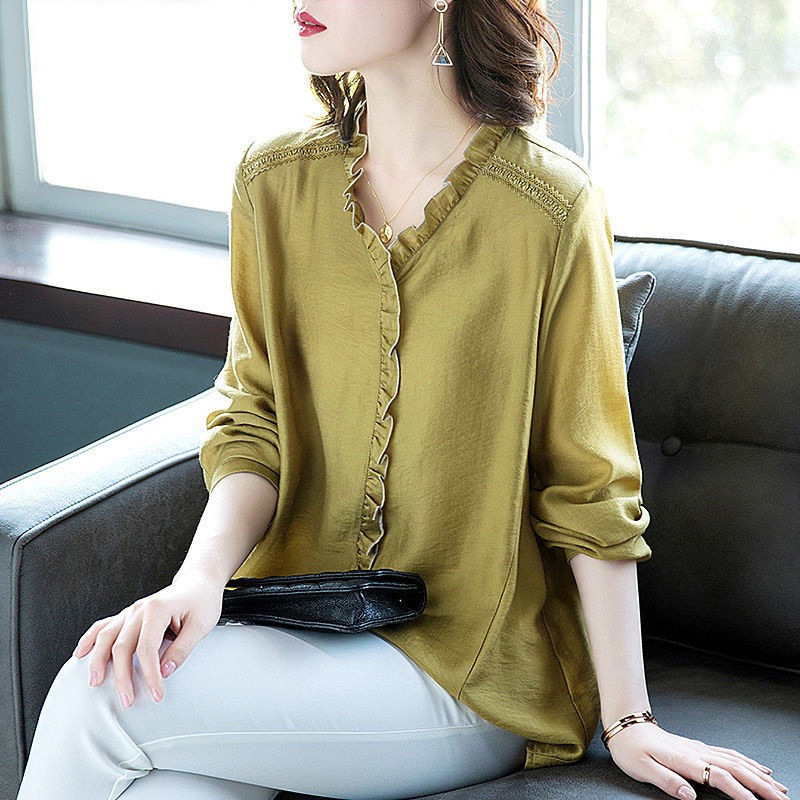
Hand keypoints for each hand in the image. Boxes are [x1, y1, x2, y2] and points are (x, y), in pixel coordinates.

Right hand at [71, 575, 223, 709]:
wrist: (198, 582)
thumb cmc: (202, 601)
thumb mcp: (201, 625)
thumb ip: (182, 648)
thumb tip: (164, 671)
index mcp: (158, 609)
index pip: (147, 648)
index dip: (149, 674)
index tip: (156, 693)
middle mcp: (140, 609)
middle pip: (122, 646)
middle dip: (122, 676)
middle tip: (127, 700)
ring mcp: (131, 611)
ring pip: (106, 636)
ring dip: (98, 661)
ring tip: (95, 683)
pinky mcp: (128, 615)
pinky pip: (103, 625)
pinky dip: (90, 639)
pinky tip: (81, 654)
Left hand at [606, 720, 790, 799]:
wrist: (626, 725)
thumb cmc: (631, 748)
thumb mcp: (641, 768)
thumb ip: (666, 781)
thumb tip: (690, 795)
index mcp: (684, 759)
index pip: (719, 776)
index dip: (739, 791)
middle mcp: (696, 752)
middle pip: (736, 768)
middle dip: (762, 785)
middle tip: (783, 799)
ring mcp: (699, 748)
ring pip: (736, 761)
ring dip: (759, 775)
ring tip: (780, 789)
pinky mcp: (698, 748)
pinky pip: (729, 754)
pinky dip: (747, 763)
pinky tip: (759, 769)